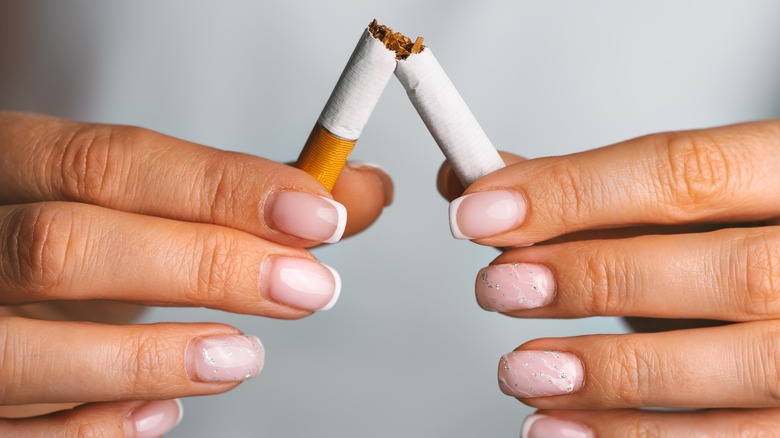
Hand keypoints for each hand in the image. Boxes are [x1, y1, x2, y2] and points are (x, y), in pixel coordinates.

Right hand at [0, 112, 391, 434]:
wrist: (3, 285)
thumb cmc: (83, 238)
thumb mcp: (147, 203)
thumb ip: (251, 197)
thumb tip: (359, 192)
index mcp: (17, 165)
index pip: (111, 163)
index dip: (221, 187)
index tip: (316, 212)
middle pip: (67, 245)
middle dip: (203, 266)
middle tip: (306, 286)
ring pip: (26, 349)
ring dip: (148, 358)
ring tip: (244, 357)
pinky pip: (18, 432)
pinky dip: (98, 427)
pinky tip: (167, 412)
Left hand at [439, 120, 779, 435]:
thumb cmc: (732, 243)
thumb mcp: (678, 205)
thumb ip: (585, 190)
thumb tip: (476, 184)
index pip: (689, 170)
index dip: (575, 190)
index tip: (481, 209)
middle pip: (729, 269)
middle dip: (597, 278)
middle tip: (499, 287)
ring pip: (742, 368)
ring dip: (611, 374)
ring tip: (520, 371)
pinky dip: (636, 437)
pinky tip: (562, 428)